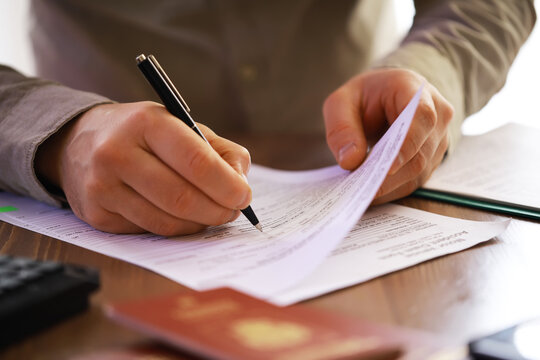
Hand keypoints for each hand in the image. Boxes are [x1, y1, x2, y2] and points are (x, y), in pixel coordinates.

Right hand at [35, 101, 251, 234]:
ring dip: (199, 224)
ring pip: (167, 222)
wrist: (79, 142)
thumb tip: (241, 184)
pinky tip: (180, 216)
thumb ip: (220, 150)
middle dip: (218, 211)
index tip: (244, 196)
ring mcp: (102, 186)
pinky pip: (149, 231)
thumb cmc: (144, 134)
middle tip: (232, 211)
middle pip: (182, 198)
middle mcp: (118, 153)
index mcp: (146, 123)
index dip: (227, 185)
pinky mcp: (96, 214)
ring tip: (210, 214)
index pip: (196, 162)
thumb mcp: (181, 125)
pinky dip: (174, 228)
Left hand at [323, 68, 453, 203]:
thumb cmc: (364, 97)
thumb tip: (350, 161)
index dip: (408, 143)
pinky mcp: (432, 158)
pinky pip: (415, 180)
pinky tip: (371, 193)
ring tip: (362, 193)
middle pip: (421, 151)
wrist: (383, 97)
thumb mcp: (341, 104)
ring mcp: (438, 137)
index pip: (422, 116)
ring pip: (420, 170)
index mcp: (414, 89)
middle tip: (362, 188)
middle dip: (391, 174)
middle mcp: (437, 112)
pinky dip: (392, 189)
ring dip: (391, 185)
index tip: (388, 166)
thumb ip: (341, 128)